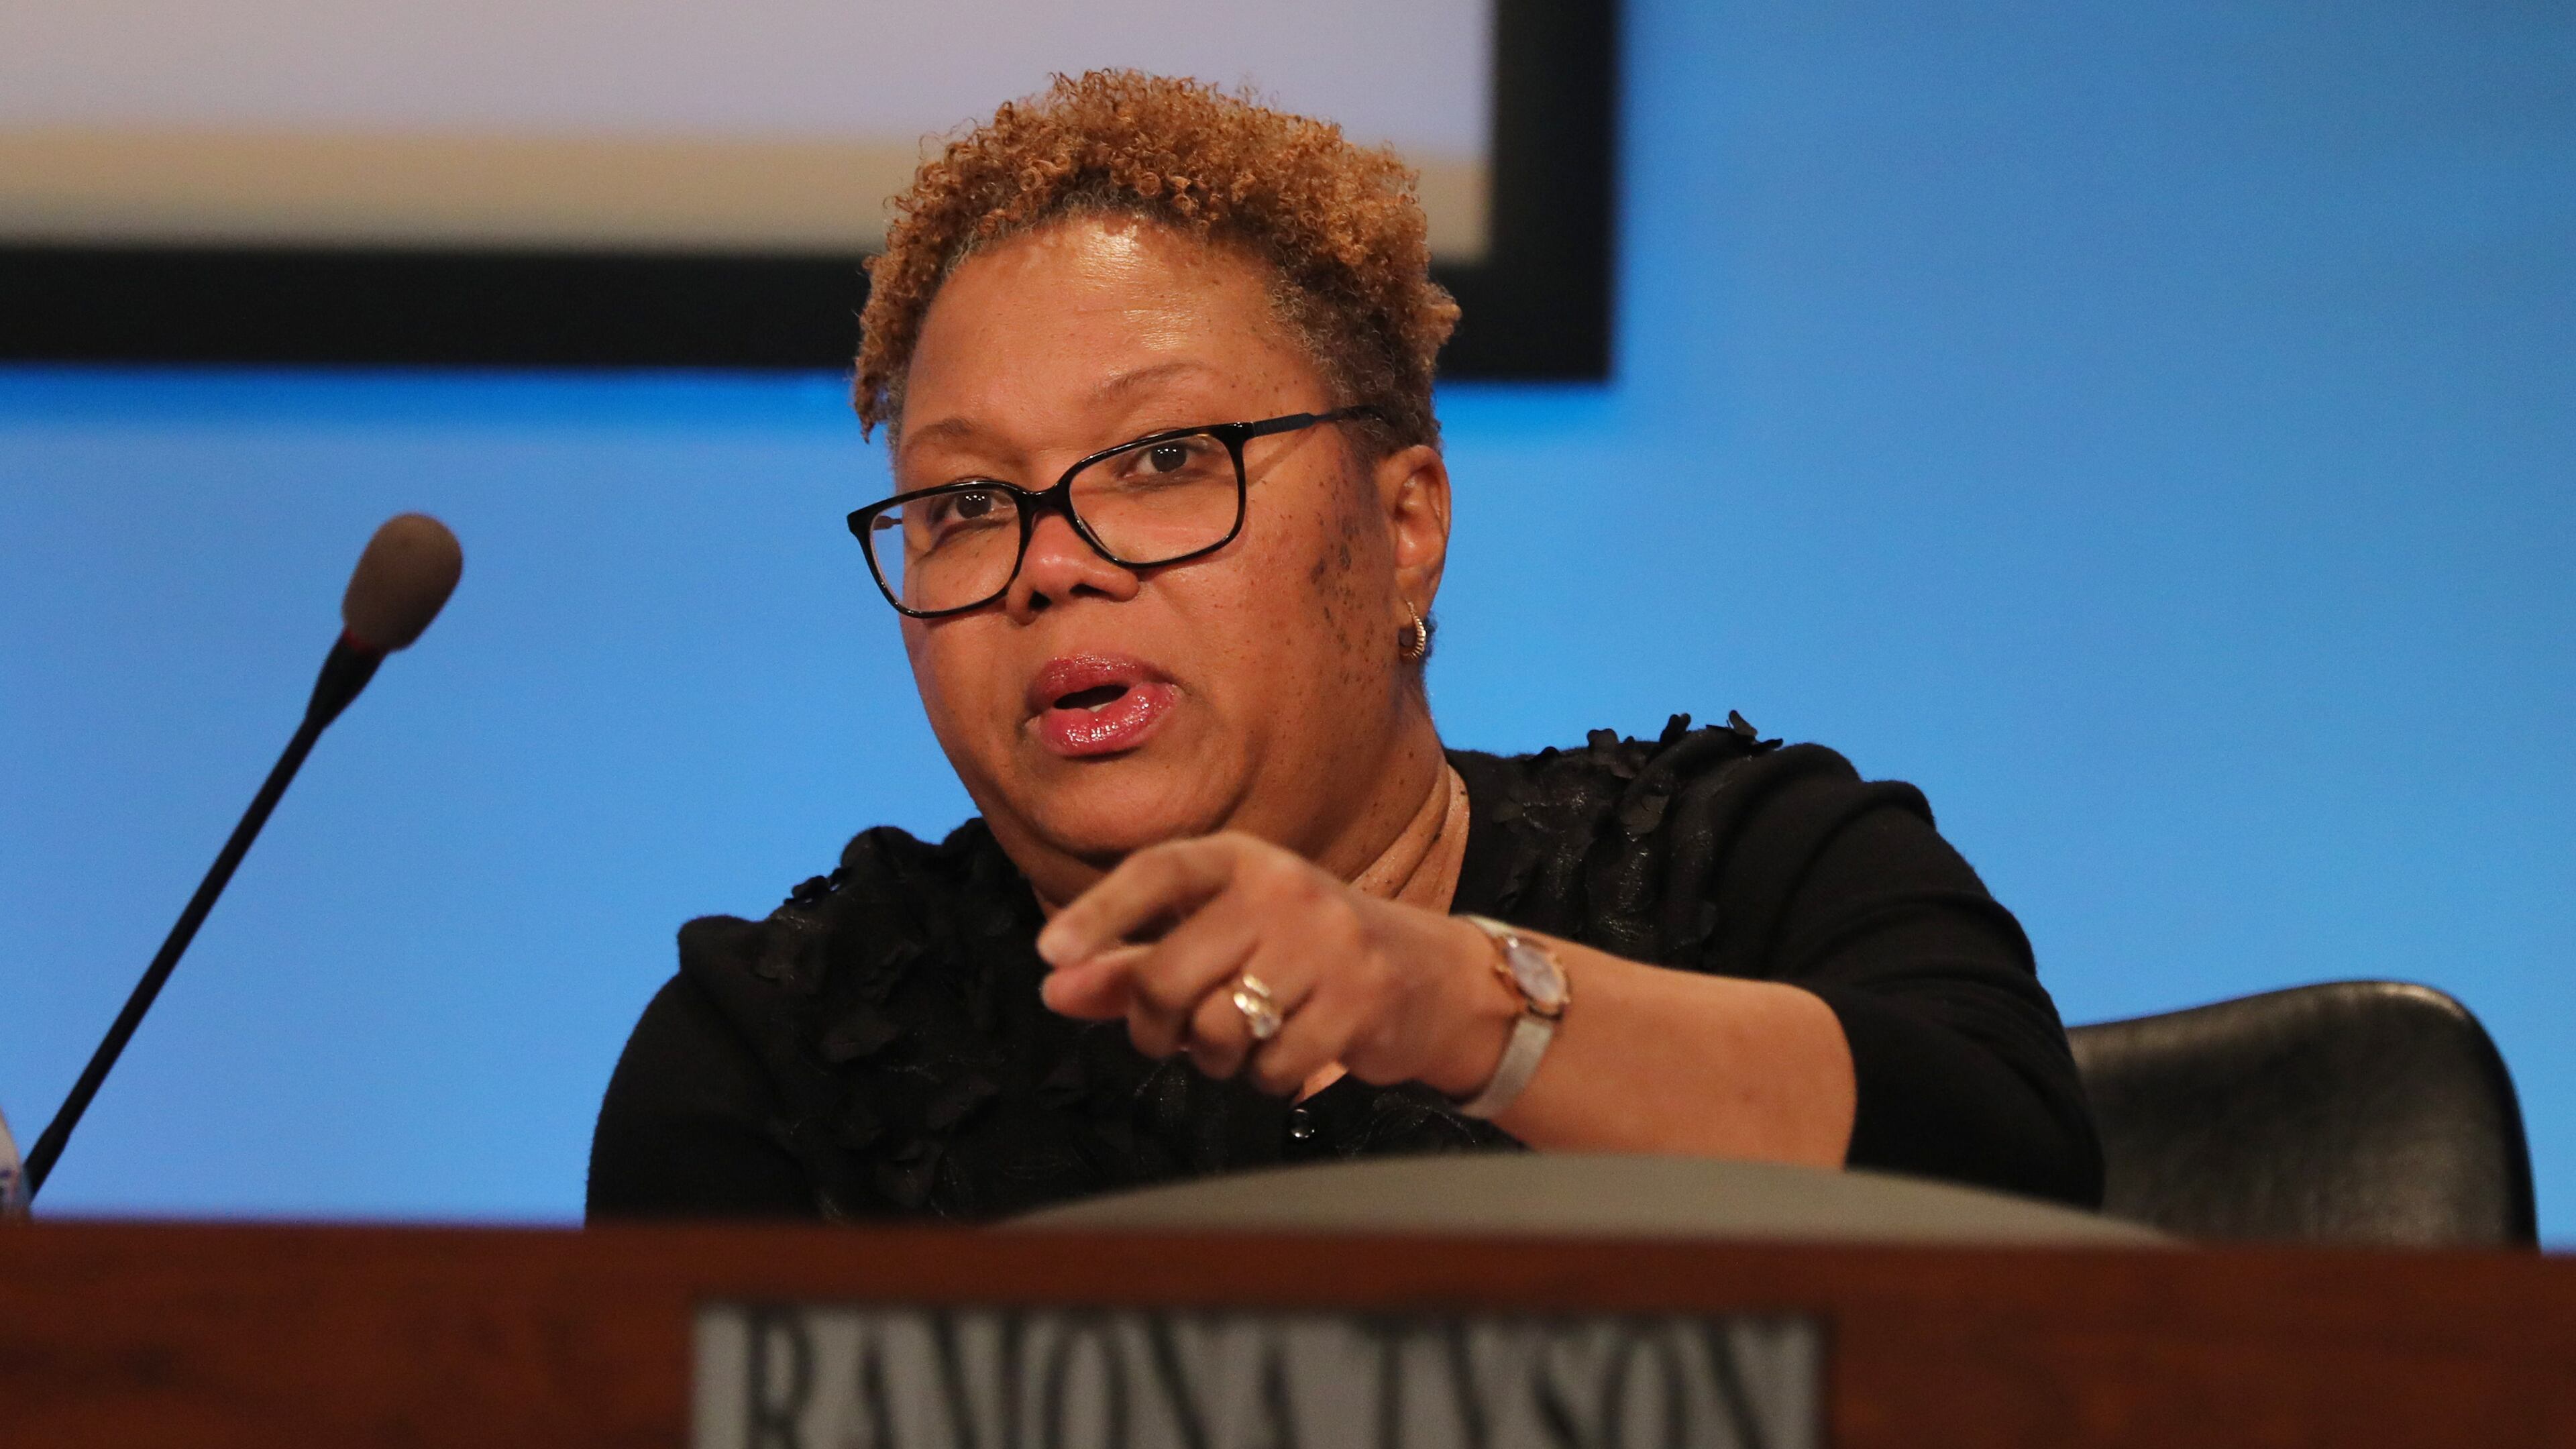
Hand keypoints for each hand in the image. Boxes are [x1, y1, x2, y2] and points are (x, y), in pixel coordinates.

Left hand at [1035, 832, 1516, 1096]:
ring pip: (1218, 1027)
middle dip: (1155, 1026)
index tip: (1052, 953)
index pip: (1158, 873)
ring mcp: (1327, 941)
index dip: (1100, 913)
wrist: (1428, 978)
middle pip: (1170, 974)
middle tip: (1172, 1035)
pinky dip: (1266, 1077)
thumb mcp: (1219, 942)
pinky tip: (1291, 1051)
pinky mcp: (1361, 998)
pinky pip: (1271, 1066)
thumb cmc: (1300, 957)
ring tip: (1242, 1038)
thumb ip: (1132, 966)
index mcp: (1240, 861)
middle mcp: (1282, 888)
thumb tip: (1055, 989)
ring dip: (1214, 1056)